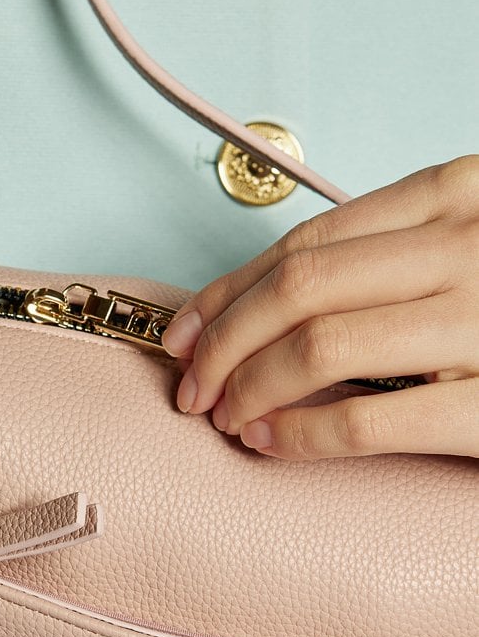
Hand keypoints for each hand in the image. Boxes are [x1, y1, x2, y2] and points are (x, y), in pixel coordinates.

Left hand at [161, 155, 478, 460]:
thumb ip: (394, 251)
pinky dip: (300, 435)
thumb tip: (276, 295)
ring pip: (319, 347)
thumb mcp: (468, 246)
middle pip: (298, 289)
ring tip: (227, 414)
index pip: (306, 242)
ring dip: (250, 387)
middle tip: (193, 383)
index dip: (228, 291)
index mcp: (456, 195)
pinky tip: (270, 441)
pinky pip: (367, 420)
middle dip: (223, 342)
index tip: (185, 329)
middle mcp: (465, 247)